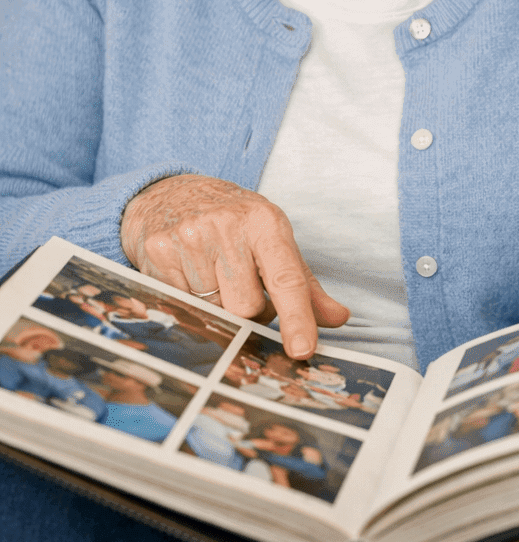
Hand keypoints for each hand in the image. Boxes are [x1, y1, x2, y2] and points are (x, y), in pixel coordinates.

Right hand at [120, 174, 348, 357]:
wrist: (169, 192)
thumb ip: (304, 283)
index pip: (286, 278)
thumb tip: (338, 317)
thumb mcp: (272, 239)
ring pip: (213, 310)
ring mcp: (190, 237)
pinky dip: (189, 300)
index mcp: (265, 223)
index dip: (296, 317)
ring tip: (212, 274)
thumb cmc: (231, 220)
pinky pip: (181, 304)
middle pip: (247, 306)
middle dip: (248, 310)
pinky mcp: (159, 251)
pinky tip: (187, 273)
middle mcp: (227, 226)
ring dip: (217, 306)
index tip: (302, 349)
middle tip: (240, 285)